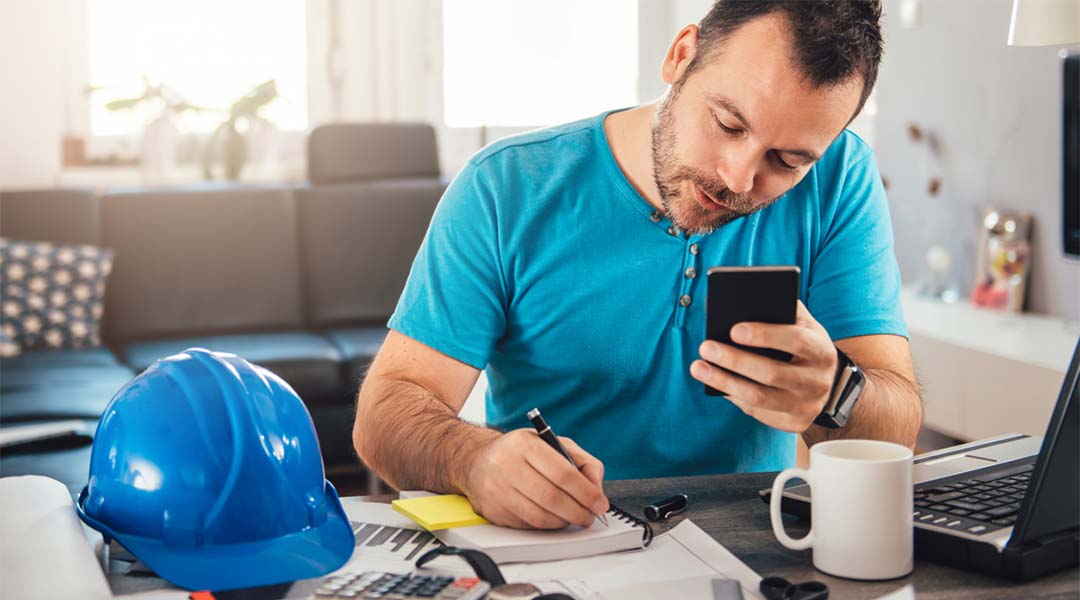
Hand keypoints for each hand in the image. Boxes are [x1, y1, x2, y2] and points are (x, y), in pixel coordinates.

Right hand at [460, 429, 608, 529]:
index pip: (563, 473)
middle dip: (578, 512)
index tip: (600, 504)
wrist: (476, 461)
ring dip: (564, 522)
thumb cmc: (519, 453)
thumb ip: (581, 461)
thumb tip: (597, 487)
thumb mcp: (552, 443)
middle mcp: (506, 464)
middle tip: (590, 516)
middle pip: (552, 498)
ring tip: (574, 517)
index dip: (586, 493)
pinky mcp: (492, 510)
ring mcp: (496, 489)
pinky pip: (527, 525)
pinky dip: (546, 525)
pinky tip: (553, 518)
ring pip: (540, 516)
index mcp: (525, 444)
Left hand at [689, 301, 837, 432]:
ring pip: (759, 398)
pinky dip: (734, 396)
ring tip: (699, 368)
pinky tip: (716, 384)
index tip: (734, 330)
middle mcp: (818, 381)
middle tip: (706, 347)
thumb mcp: (802, 325)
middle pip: (772, 373)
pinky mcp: (795, 423)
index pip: (796, 340)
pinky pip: (757, 412)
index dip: (765, 335)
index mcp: (822, 350)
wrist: (826, 381)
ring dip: (725, 382)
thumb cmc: (804, 345)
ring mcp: (807, 406)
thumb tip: (739, 299)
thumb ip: (781, 310)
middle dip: (735, 360)